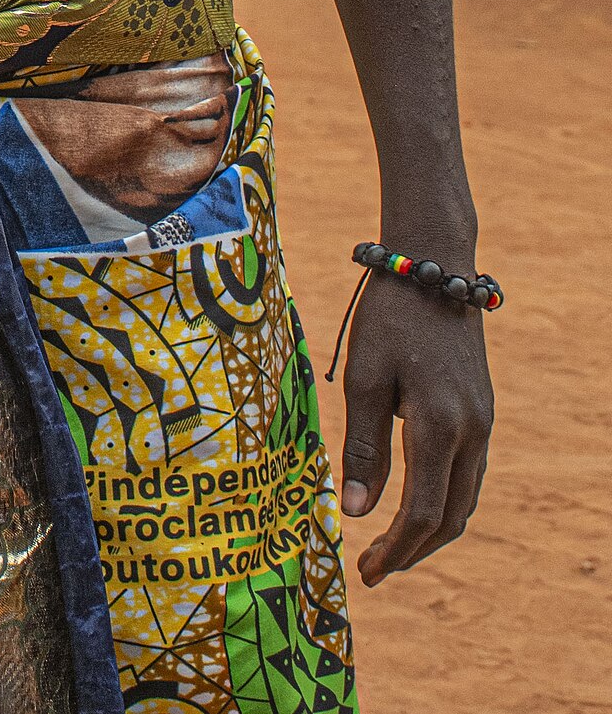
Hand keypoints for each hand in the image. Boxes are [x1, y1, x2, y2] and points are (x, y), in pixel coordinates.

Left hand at [338, 272, 492, 584]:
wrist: (434, 266)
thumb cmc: (389, 316)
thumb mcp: (363, 377)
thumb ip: (363, 448)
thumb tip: (357, 514)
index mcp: (439, 427)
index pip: (423, 513)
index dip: (396, 550)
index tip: (366, 573)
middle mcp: (472, 433)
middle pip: (450, 518)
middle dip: (413, 550)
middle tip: (374, 570)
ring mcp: (483, 423)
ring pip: (464, 500)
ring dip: (431, 531)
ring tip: (391, 547)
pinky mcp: (481, 412)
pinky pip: (468, 475)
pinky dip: (444, 501)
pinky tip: (415, 503)